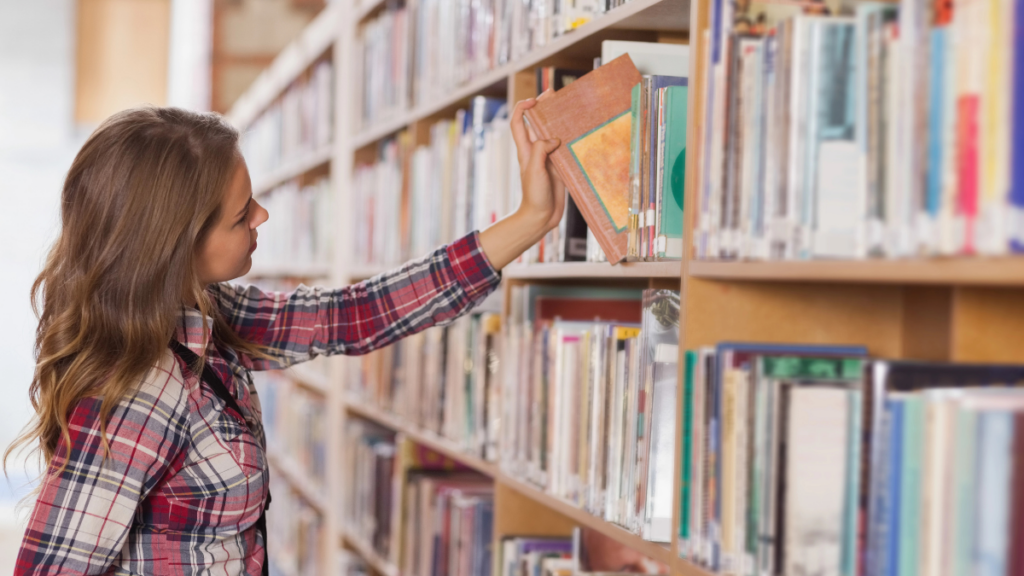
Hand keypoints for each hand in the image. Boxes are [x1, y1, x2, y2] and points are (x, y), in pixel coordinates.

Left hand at [510, 96, 565, 233]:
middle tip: (555, 95)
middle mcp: (536, 152)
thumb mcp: (534, 170)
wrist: (540, 218)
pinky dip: (571, 141)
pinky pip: (565, 151)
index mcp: (525, 150)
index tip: (535, 100)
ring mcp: (548, 160)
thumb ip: (541, 151)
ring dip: (559, 123)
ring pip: (552, 135)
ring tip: (571, 111)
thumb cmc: (533, 196)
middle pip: (537, 124)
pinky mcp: (559, 169)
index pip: (518, 123)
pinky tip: (580, 135)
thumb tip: (554, 139)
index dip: (523, 108)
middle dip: (544, 109)